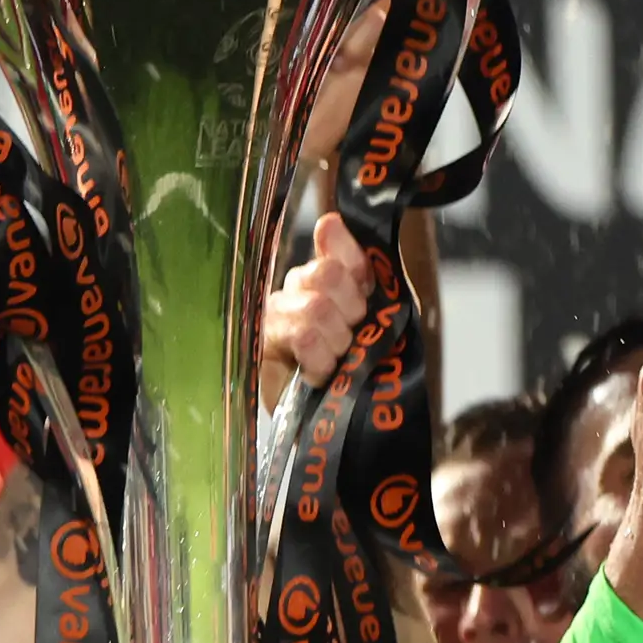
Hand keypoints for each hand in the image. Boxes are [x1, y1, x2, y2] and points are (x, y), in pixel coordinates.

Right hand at [257, 216, 375, 401]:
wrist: (344, 421)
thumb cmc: (362, 366)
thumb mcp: (381, 314)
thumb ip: (363, 269)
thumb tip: (329, 221)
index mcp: (327, 275)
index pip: (334, 241)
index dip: (356, 271)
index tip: (365, 301)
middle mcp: (295, 290)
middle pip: (327, 273)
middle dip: (351, 312)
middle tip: (352, 339)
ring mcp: (274, 319)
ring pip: (316, 307)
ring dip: (338, 342)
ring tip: (337, 361)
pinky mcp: (261, 351)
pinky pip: (302, 336)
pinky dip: (320, 358)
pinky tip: (319, 373)